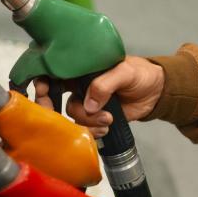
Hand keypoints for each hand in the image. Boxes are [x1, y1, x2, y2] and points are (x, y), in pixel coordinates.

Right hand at [35, 56, 164, 136]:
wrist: (156, 93)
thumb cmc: (140, 74)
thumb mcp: (125, 72)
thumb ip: (106, 84)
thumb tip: (89, 104)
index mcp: (81, 67)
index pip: (52, 69)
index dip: (41, 80)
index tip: (42, 90)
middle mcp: (79, 84)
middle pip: (52, 95)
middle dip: (51, 106)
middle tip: (56, 112)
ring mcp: (86, 102)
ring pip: (71, 114)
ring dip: (87, 120)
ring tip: (108, 119)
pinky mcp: (95, 118)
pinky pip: (84, 127)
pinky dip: (93, 130)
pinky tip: (108, 126)